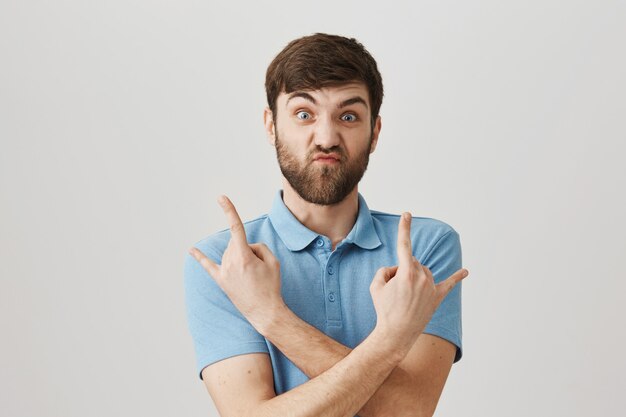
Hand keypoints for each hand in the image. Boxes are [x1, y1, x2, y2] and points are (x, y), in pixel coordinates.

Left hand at [188, 195, 284, 333]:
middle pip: (237, 243)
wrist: (265, 311)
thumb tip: (247, 247)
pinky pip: (208, 266)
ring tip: (252, 277)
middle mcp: (230, 262)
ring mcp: (223, 272)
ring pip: (230, 253)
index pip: (235, 228)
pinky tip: (191, 250)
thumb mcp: (273, 262)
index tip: (221, 198)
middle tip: (259, 270)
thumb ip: (259, 247)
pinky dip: (199, 257)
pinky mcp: (221, 281)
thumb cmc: (271, 286)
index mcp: (244, 255)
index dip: (229, 211)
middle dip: (249, 250)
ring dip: (241, 258)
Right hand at [369, 212, 468, 356]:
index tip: (407, 214)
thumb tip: (397, 270)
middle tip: (393, 290)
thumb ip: (385, 270)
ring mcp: (431, 287)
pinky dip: (457, 277)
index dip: (404, 228)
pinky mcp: (437, 297)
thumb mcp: (376, 285)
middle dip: (401, 270)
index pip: (404, 245)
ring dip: (413, 278)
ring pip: (422, 271)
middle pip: (411, 262)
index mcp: (406, 272)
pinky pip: (449, 284)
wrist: (396, 334)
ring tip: (404, 297)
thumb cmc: (384, 309)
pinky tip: (465, 272)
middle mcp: (422, 276)